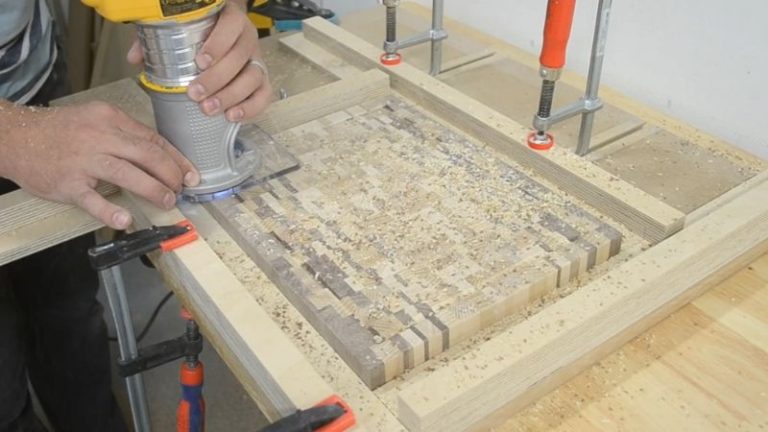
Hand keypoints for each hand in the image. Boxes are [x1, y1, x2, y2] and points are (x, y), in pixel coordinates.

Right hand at [0, 101, 199, 229]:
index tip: (190, 173)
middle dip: (170, 174)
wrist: (14, 136)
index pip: (152, 139)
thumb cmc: (59, 131)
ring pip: (127, 173)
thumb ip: (124, 135)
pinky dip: (109, 210)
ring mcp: (83, 160)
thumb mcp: (94, 120)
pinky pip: (91, 199)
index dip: (175, 158)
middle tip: (180, 189)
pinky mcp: (67, 183)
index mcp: (109, 118)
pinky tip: (125, 219)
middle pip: (146, 154)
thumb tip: (158, 156)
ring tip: (167, 201)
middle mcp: (99, 136)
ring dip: (153, 189)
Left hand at [127, 1, 271, 121]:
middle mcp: (247, 39)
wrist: (224, 31)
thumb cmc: (200, 32)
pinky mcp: (262, 80)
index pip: (231, 26)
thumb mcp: (178, 27)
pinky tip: (232, 116)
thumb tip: (135, 58)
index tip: (199, 61)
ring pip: (253, 77)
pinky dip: (251, 108)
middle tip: (195, 93)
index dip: (218, 44)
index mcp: (230, 19)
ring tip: (209, 109)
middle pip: (240, 57)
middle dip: (217, 78)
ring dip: (231, 95)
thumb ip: (156, 38)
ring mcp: (257, 60)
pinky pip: (264, 95)